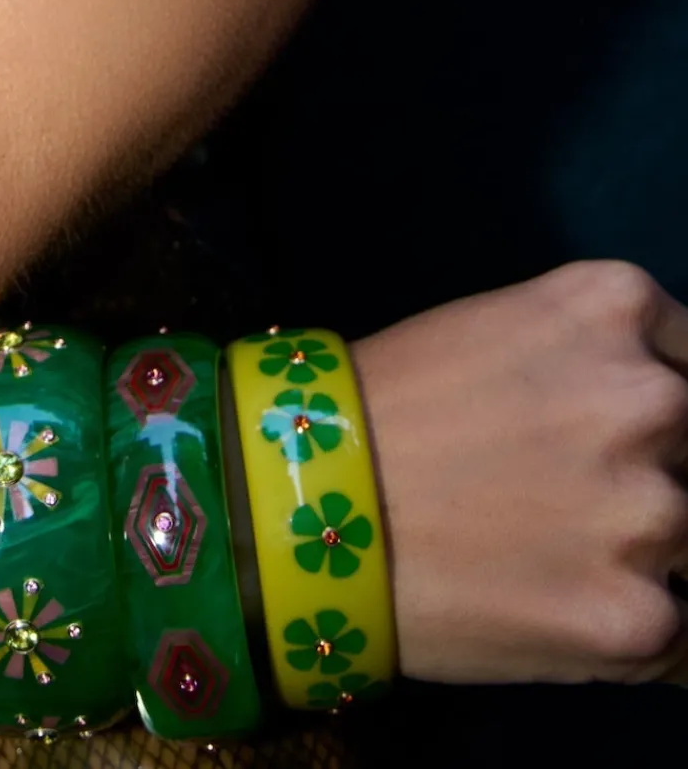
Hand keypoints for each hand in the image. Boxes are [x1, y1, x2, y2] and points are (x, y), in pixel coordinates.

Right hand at [354, 260, 687, 684]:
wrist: (294, 497)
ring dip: (643, 554)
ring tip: (554, 559)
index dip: (660, 398)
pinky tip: (559, 611)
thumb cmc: (382, 402)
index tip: (624, 432)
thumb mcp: (497, 331)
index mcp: (611, 307)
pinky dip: (632, 629)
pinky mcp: (639, 618)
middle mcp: (651, 398)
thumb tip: (657, 411)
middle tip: (565, 494)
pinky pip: (682, 637)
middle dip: (650, 473)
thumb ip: (588, 360)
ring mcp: (653, 512)